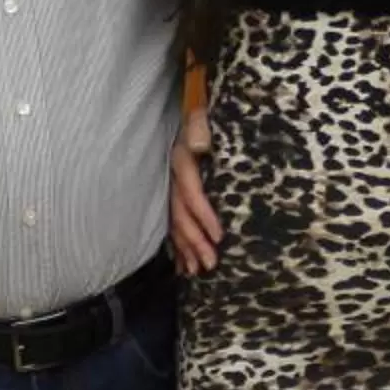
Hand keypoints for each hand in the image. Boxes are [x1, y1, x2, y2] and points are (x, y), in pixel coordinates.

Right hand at [169, 105, 223, 275]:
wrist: (191, 118)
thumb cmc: (202, 120)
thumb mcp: (200, 118)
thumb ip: (199, 127)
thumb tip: (199, 145)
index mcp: (180, 160)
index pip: (191, 192)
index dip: (204, 215)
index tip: (220, 237)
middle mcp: (172, 177)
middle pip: (181, 214)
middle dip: (194, 241)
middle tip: (210, 264)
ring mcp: (169, 188)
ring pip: (175, 223)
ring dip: (186, 249)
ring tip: (197, 272)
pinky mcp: (171, 196)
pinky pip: (172, 223)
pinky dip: (178, 245)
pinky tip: (183, 265)